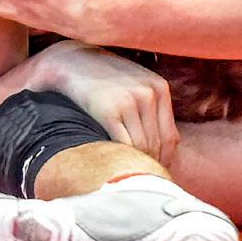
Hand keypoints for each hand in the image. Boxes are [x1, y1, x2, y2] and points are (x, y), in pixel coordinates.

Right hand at [29, 39, 178, 164]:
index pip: (170, 137)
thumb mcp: (136, 85)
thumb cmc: (104, 79)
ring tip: (128, 174)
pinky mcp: (109, 110)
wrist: (71, 61)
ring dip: (136, 163)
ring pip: (142, 146)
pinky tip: (114, 162)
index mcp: (159, 88)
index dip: (164, 160)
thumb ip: (153, 109)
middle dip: (151, 165)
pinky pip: (123, 143)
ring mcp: (130, 101)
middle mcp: (149, 93)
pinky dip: (121, 157)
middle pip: (157, 144)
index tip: (155, 172)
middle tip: (141, 179)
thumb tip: (170, 146)